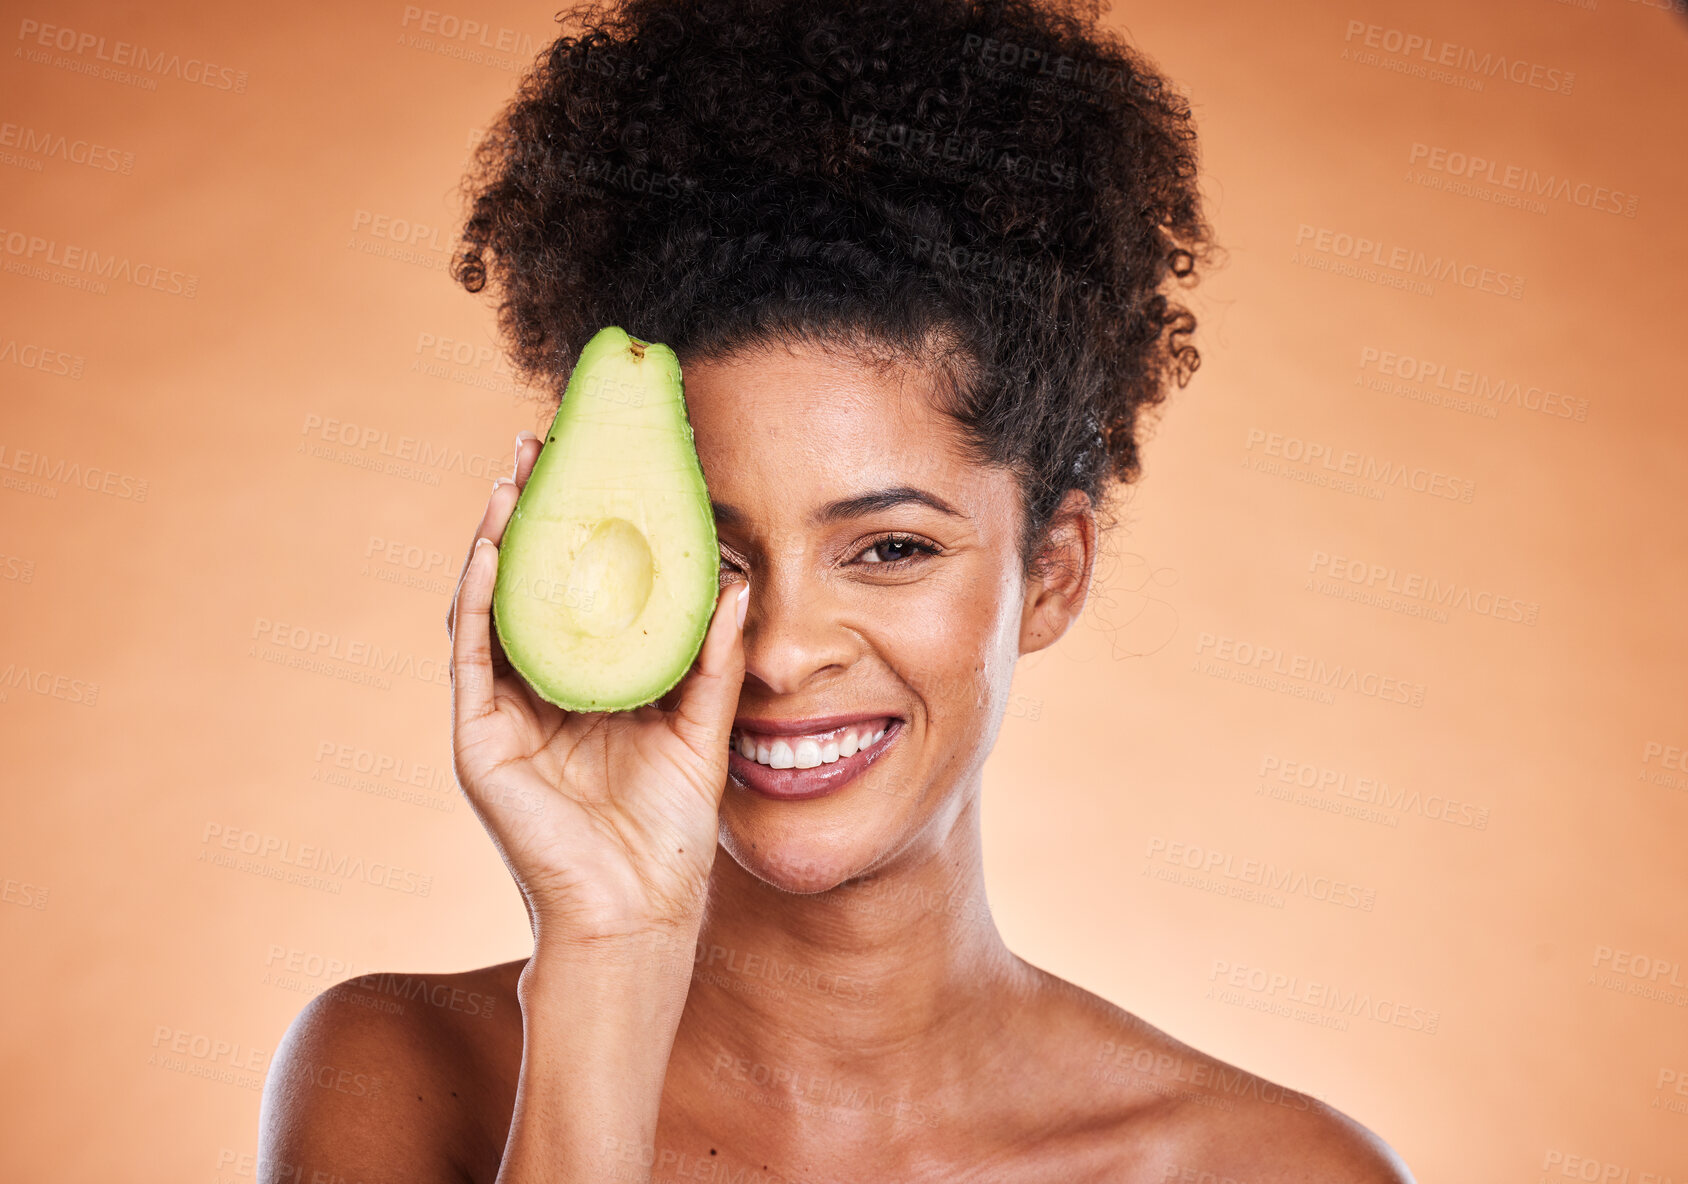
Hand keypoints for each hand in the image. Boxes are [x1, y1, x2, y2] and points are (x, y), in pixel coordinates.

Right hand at [445, 432, 747, 947]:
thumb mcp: (701, 726)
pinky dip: (479, 596)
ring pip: (491, 605)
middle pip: (528, 583)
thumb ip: (713, 658)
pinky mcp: (478, 740)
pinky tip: (494, 546)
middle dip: (531, 514)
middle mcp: (538, 690)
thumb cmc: (669, 834)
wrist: (640, 913)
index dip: (582, 530)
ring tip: (513, 475)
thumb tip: (736, 578)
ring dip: (497, 537)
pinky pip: (470, 653)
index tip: (598, 466)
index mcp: (588, 686)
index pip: (577, 590)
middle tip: (540, 444)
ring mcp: (501, 713)